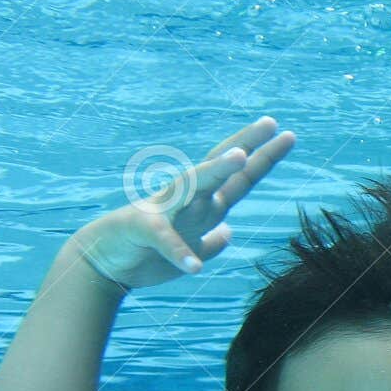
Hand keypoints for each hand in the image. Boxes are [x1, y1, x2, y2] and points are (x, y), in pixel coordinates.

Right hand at [71, 116, 295, 292]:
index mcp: (200, 205)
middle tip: (271, 123)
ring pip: (192, 185)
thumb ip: (211, 240)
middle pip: (220, 169)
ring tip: (240, 158)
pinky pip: (164, 239)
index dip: (262, 159)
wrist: (102, 264)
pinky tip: (195, 267)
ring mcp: (163, 210)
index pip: (238, 179)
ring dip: (215, 171)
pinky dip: (179, 251)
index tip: (287, 135)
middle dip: (246, 146)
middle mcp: (186, 199)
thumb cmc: (146, 253)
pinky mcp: (142, 230)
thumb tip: (230, 232)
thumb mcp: (189, 249)